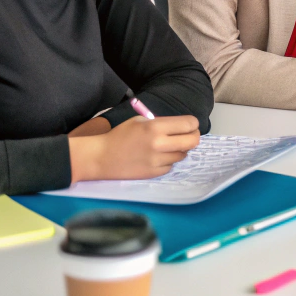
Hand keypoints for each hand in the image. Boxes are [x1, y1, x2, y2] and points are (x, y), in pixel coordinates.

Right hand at [69, 114, 200, 182]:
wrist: (101, 157)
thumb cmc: (120, 135)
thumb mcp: (140, 121)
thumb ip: (161, 123)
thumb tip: (181, 127)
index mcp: (156, 127)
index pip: (189, 124)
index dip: (193, 124)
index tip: (190, 125)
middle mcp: (160, 144)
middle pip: (192, 141)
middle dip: (194, 136)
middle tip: (189, 136)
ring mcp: (158, 161)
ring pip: (183, 155)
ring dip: (180, 150)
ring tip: (168, 147)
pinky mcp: (154, 174)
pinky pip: (171, 166)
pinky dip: (168, 161)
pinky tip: (157, 158)